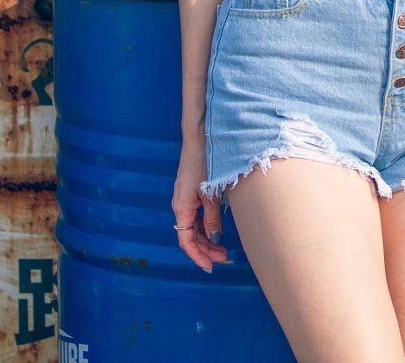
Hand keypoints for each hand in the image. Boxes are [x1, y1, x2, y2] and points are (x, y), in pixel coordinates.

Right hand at [173, 141, 228, 272]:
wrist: (200, 138)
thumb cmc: (206, 163)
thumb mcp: (212, 195)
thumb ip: (212, 218)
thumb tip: (214, 238)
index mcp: (182, 207)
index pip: (186, 241)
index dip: (198, 256)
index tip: (211, 267)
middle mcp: (180, 205)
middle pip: (189, 236)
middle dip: (205, 250)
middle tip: (224, 258)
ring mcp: (184, 198)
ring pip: (192, 227)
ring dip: (206, 239)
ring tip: (223, 248)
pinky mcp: (190, 192)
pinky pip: (194, 216)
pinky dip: (204, 226)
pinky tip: (216, 230)